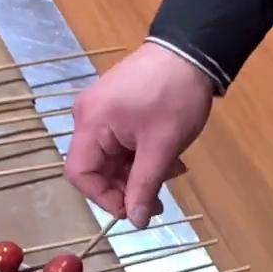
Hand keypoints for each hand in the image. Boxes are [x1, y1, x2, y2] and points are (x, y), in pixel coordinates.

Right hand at [64, 42, 213, 226]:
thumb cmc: (175, 96)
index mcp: (90, 123)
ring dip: (138, 173)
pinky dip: (140, 156)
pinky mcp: (115, 107)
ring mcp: (100, 110)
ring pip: (111, 158)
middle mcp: (87, 116)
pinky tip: (167, 158)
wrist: (192, 49)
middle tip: (158, 200)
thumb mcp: (162, 147)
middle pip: (96, 168)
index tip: (134, 209)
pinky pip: (119, 142)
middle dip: (126, 187)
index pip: (80, 174)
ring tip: (171, 174)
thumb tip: (136, 222)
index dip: (104, 198)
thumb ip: (144, 186)